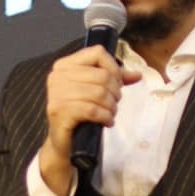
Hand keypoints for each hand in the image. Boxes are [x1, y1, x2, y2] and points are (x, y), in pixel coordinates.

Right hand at [38, 47, 141, 195]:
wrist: (65, 142)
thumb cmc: (80, 114)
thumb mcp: (96, 91)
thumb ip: (115, 80)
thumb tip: (137, 75)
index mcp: (64, 65)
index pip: (97, 53)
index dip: (114, 68)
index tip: (117, 84)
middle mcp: (57, 76)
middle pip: (101, 75)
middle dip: (115, 91)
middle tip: (113, 104)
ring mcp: (56, 94)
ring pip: (99, 93)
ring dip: (111, 106)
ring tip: (110, 113)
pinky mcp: (60, 112)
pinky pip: (92, 109)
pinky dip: (105, 116)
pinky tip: (106, 121)